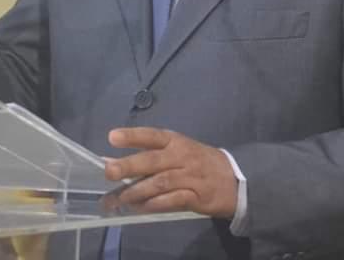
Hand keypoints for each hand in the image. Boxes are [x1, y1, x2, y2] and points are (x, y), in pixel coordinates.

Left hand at [104, 127, 237, 217]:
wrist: (234, 179)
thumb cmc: (198, 161)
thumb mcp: (178, 151)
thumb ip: (149, 155)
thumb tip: (113, 160)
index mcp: (175, 141)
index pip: (152, 135)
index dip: (133, 136)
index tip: (112, 137)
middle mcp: (182, 156)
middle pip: (153, 160)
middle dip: (130, 166)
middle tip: (109, 172)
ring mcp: (190, 176)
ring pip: (161, 182)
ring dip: (138, 191)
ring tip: (119, 198)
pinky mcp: (197, 196)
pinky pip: (173, 200)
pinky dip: (156, 204)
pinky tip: (141, 208)